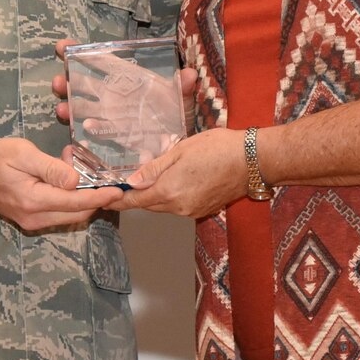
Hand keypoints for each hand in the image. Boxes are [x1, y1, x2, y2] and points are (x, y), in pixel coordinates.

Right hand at [0, 137, 121, 231]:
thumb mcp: (24, 154)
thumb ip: (51, 168)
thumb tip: (75, 181)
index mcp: (34, 201)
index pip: (76, 203)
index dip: (100, 197)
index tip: (118, 191)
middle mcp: (35, 218)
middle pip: (77, 213)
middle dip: (94, 197)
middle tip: (96, 173)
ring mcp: (32, 222)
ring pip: (69, 216)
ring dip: (81, 198)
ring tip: (77, 172)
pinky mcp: (30, 220)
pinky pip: (59, 215)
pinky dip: (70, 201)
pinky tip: (66, 182)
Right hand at [51, 37, 196, 129]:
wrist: (178, 137)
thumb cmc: (175, 110)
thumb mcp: (180, 97)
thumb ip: (182, 86)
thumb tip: (190, 74)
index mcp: (125, 76)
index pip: (100, 60)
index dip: (80, 52)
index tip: (62, 46)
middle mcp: (112, 92)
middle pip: (82, 83)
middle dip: (66, 81)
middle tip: (57, 82)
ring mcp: (108, 112)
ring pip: (82, 106)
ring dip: (69, 106)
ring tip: (61, 108)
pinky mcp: (111, 132)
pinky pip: (96, 129)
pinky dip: (89, 128)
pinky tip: (85, 128)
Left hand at [112, 127, 247, 218]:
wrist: (254, 161)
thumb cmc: (219, 148)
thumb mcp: (181, 150)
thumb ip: (154, 168)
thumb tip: (131, 181)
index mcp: (170, 191)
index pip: (135, 201)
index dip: (118, 200)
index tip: (105, 197)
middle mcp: (179, 207)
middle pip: (148, 205)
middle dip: (135, 196)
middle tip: (122, 184)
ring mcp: (192, 211)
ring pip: (163, 206)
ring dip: (153, 196)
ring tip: (147, 179)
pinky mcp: (203, 210)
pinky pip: (178, 206)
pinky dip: (170, 197)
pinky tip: (173, 181)